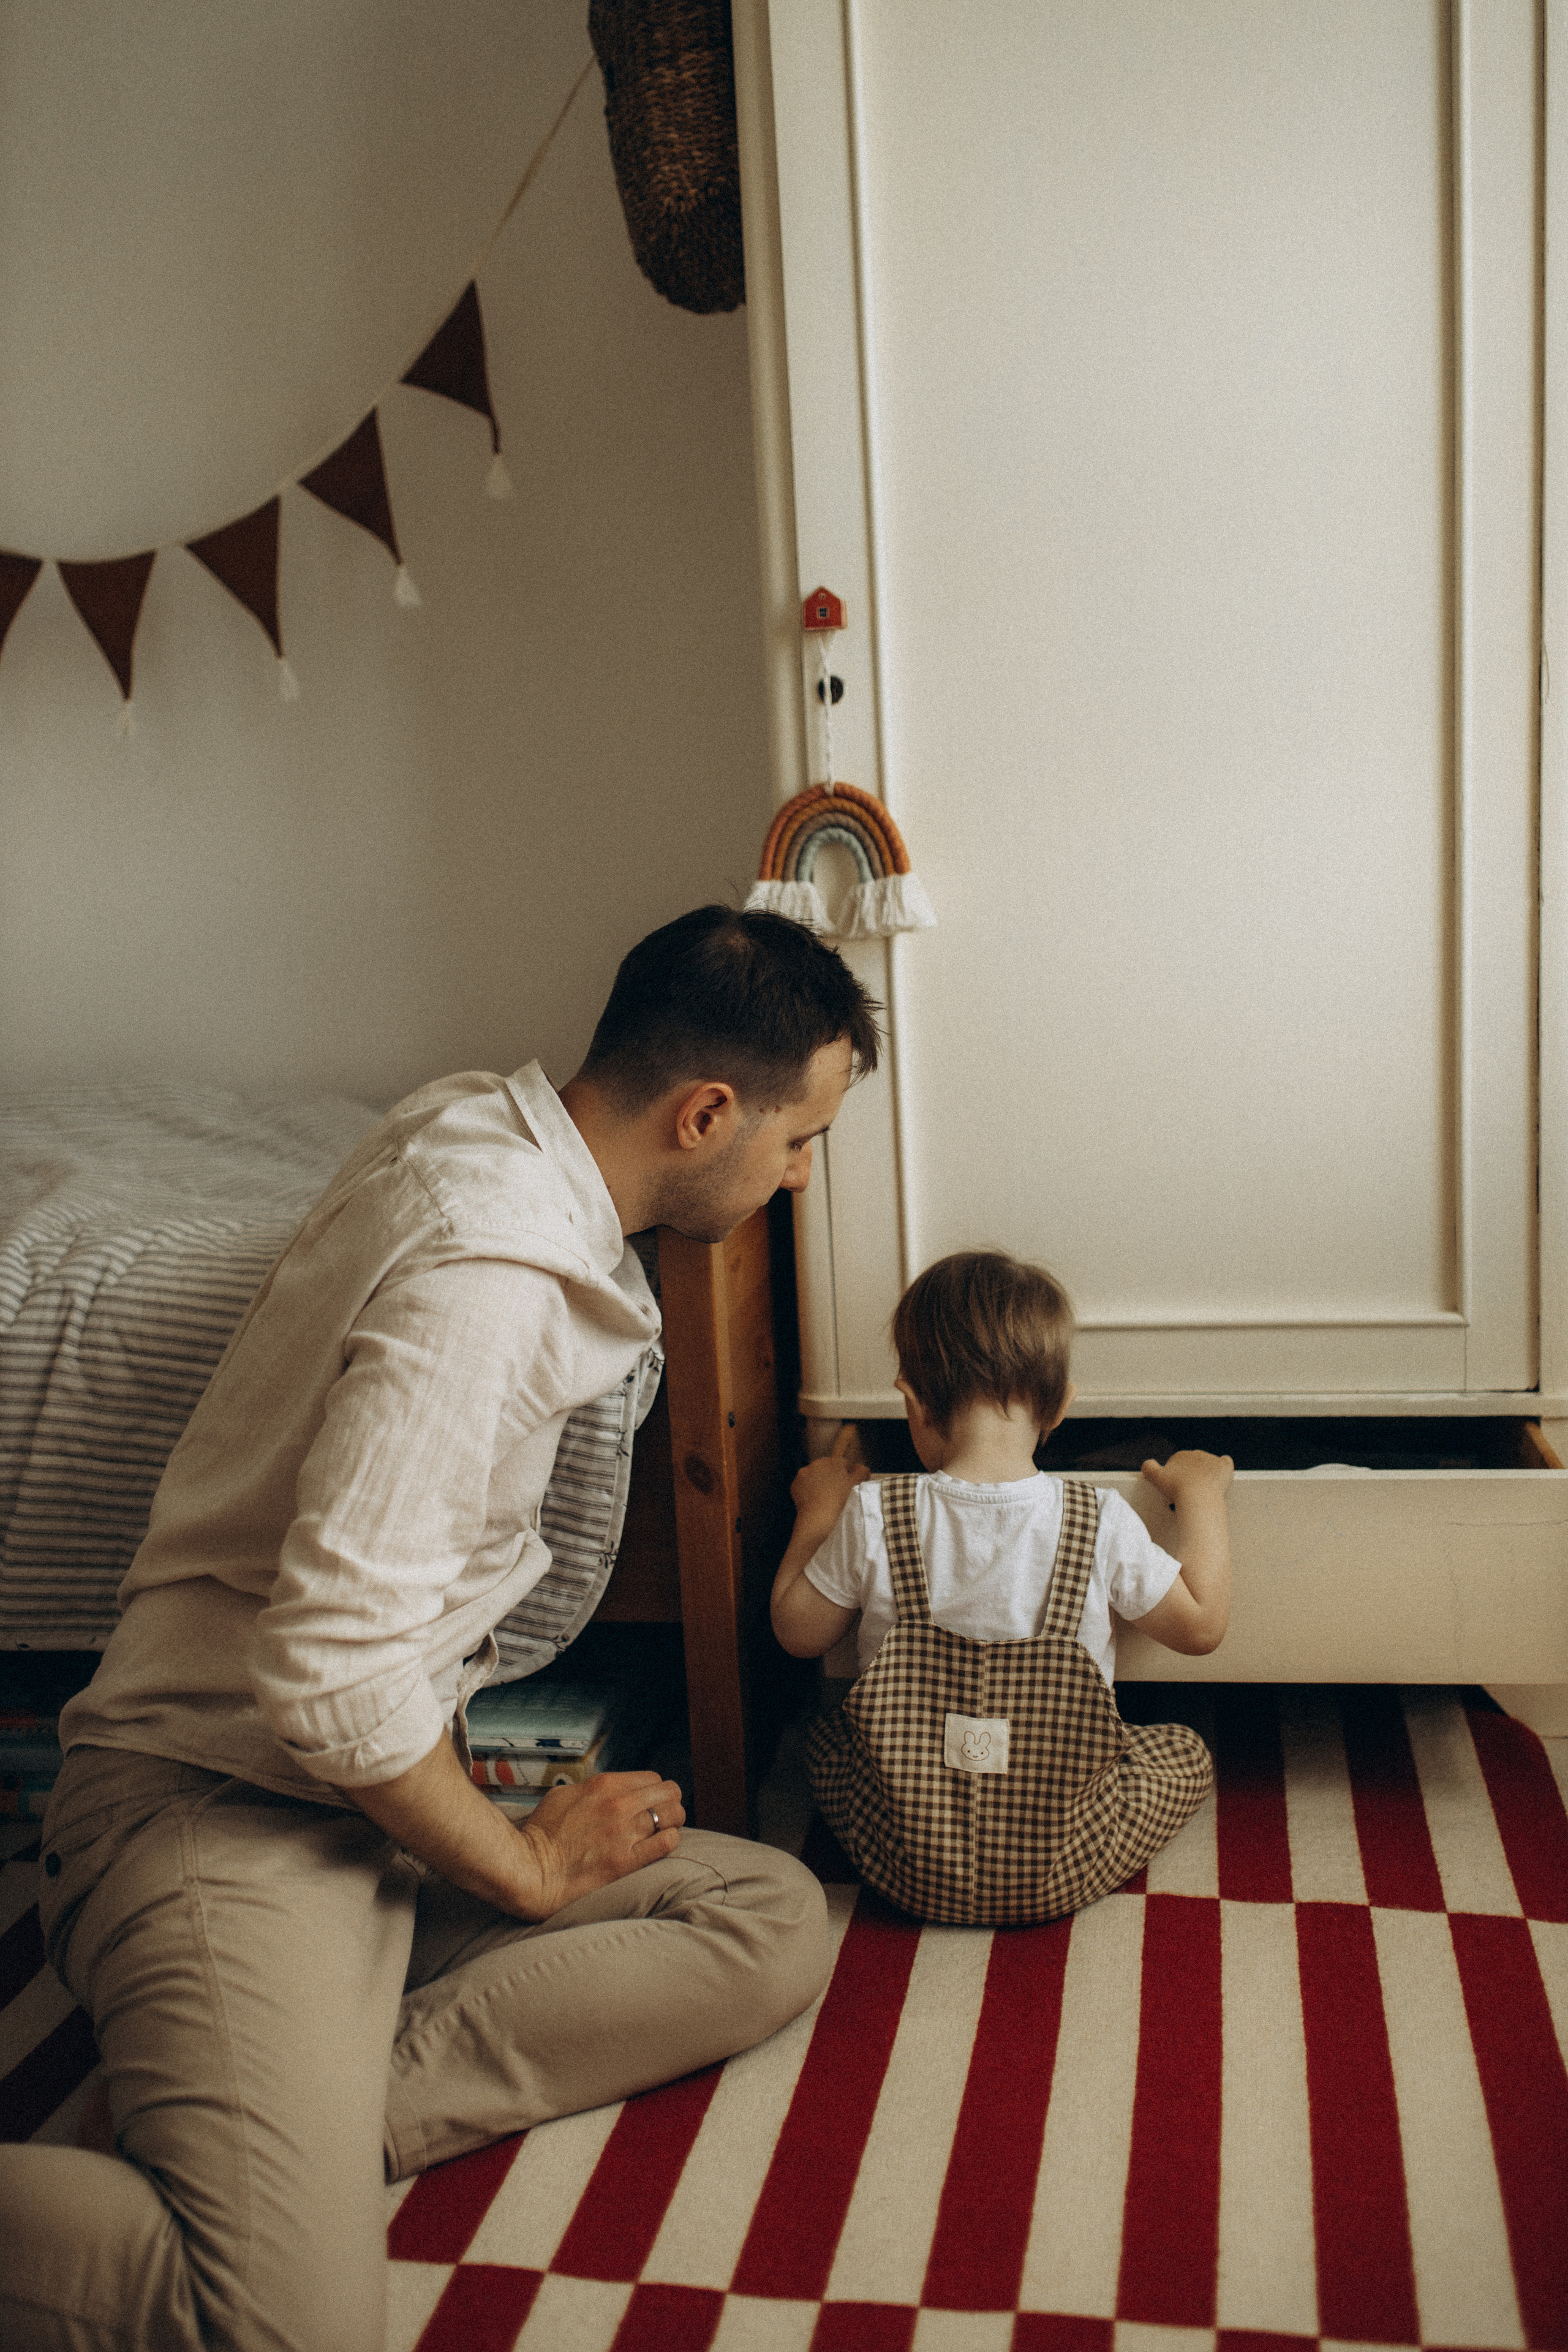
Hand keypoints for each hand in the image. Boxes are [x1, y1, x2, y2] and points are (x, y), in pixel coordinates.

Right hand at [519, 1769, 684, 1917]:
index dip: (655, 1790)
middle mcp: (619, 1804)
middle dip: (670, 1802)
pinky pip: (666, 1843)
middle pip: (669, 1793)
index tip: (652, 1801)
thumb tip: (610, 1792)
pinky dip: (669, 1841)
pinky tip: (660, 1845)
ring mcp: (624, 1833)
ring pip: (673, 1816)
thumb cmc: (541, 1833)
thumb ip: (593, 1790)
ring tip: (664, 1831)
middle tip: (663, 1815)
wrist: (530, 1870)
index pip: (653, 1778)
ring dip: (672, 1822)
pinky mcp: (625, 1861)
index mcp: (604, 1785)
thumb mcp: (564, 1795)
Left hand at [790, 1454, 868, 1528]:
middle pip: (827, 1468)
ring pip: (814, 1475)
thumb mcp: (853, 1485)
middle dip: (830, 1476)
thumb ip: (861, 1472)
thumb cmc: (837, 1500)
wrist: (817, 1516)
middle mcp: (817, 1463)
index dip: (846, 1474)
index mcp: (833, 1462)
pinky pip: (804, 1484)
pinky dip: (807, 1490)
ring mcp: (804, 1473)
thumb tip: (861, 1467)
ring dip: (818, 1482)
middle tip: (835, 1491)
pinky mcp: (795, 1483)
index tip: (846, 1485)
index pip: (843, 1464)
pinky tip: (813, 1499)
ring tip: (823, 1496)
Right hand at [1141, 1449, 1234, 1506]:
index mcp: (1180, 1455)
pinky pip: (1225, 1463)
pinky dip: (1223, 1469)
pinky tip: (1220, 1477)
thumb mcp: (1155, 1477)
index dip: (1178, 1477)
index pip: (1179, 1464)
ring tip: (1204, 1490)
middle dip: (1192, 1475)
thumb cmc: (1177, 1489)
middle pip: (1194, 1464)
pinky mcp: (1224, 1466)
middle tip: (1190, 1491)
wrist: (1197, 1496)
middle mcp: (1196, 1454)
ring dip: (1206, 1474)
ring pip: (1209, 1465)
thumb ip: (1148, 1467)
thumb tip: (1147, 1463)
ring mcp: (1211, 1460)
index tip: (1178, 1488)